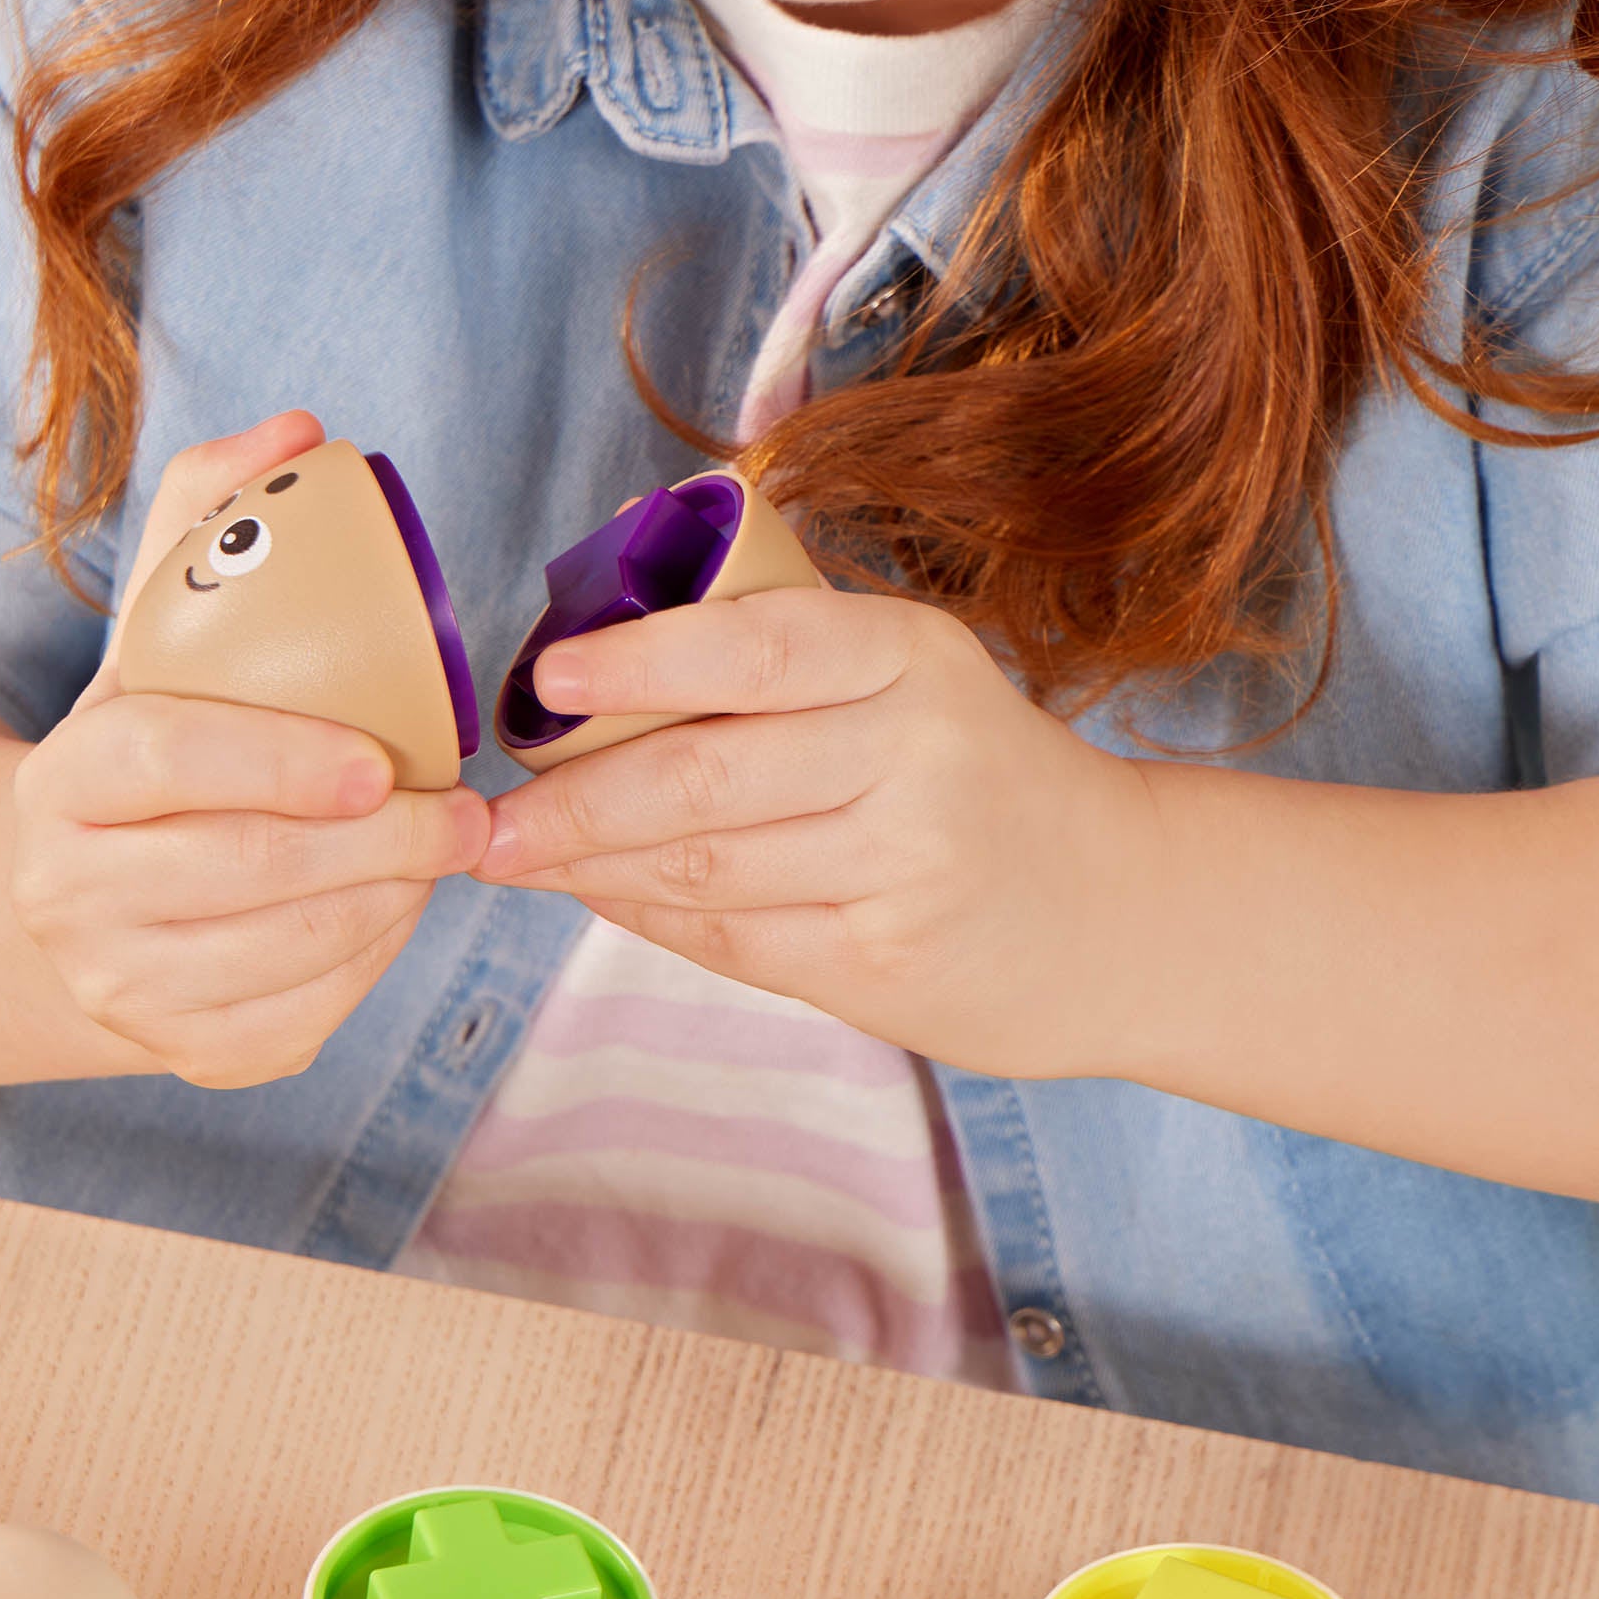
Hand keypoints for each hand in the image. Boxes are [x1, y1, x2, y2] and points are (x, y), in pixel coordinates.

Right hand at [11, 412, 488, 1087]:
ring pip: (288, 953)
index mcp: (61, 780)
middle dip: (381, 845)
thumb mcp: (153, 638)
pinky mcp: (185, 1054)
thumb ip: (213, 516)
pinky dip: (373, 963)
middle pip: (244, 872)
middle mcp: (68, 895)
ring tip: (443, 846)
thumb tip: (302, 428)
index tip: (379, 759)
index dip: (274, 761)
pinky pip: (306, 1017)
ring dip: (393, 901)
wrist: (63, 896)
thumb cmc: (144, 746)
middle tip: (467, 813)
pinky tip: (395, 909)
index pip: (163, 766)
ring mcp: (120, 989)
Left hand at [471, 586, 1159, 1077]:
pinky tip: (601, 896)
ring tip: (522, 858)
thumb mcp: (905, 677)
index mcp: (908, 655)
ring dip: (593, 868)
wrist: (1111, 907)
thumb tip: (592, 634)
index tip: (545, 684)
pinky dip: (649, 918)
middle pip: (707, 778)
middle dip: (576, 804)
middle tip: (487, 821)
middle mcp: (916, 755)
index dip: (640, 663)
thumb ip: (775, 652)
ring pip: (706, 870)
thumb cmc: (966, 769)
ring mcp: (907, 868)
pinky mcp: (887, 964)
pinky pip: (733, 940)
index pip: (756, 646)